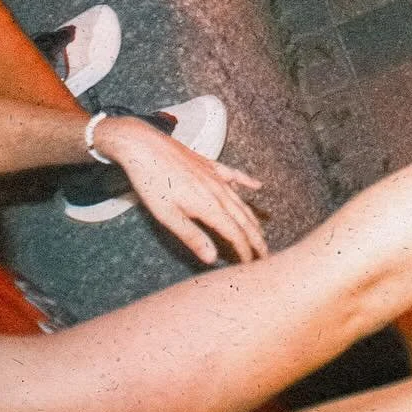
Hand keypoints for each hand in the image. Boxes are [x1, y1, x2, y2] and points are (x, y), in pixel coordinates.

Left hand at [91, 115, 266, 264]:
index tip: (252, 265)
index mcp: (208, 206)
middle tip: (266, 254)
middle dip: (256, 237)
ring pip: (240, 200)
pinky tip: (257, 186)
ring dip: (253, 218)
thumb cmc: (152, 182)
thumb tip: (212, 258)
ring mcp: (215, 175)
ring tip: (261, 232)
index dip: (245, 250)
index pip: (234, 233)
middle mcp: (217, 190)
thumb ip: (192, 236)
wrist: (145, 146)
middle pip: (243, 218)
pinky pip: (234, 175)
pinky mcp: (209, 165)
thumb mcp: (167, 215)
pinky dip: (247, 182)